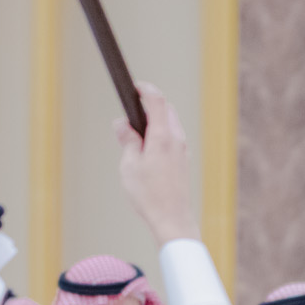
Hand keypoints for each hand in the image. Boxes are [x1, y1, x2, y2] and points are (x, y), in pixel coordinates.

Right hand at [114, 82, 198, 246]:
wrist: (172, 219)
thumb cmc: (150, 194)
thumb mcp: (130, 164)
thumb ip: (127, 140)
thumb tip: (121, 123)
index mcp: (162, 136)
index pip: (157, 101)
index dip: (145, 89)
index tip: (135, 86)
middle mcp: (176, 139)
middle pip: (166, 110)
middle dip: (149, 105)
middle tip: (131, 113)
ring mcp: (182, 150)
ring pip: (170, 124)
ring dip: (155, 122)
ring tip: (136, 135)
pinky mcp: (183, 161)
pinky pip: (172, 138)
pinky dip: (160, 135)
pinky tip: (148, 149)